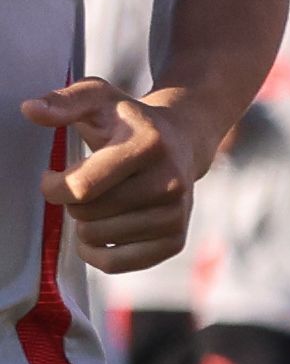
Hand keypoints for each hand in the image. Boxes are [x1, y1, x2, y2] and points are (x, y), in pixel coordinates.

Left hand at [29, 77, 191, 278]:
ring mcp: (176, 214)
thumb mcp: (98, 98)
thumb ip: (63, 101)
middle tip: (83, 187)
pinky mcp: (175, 240)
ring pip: (99, 240)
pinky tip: (99, 232)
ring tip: (97, 205)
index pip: (82, 187)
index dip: (52, 187)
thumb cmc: (130, 122)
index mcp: (148, 146)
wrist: (183, 141)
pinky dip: (96, 253)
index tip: (52, 177)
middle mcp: (170, 182)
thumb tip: (31, 110)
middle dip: (72, 203)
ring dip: (85, 225)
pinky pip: (116, 265)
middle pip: (88, 215)